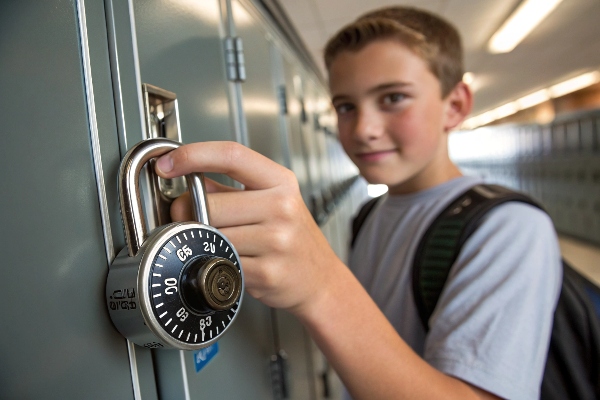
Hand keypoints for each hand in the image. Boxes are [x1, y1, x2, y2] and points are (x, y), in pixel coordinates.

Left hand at [155, 141, 341, 313]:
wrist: (320, 278)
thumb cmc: (294, 237)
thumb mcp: (272, 200)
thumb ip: (228, 188)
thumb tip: (185, 175)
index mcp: (281, 182)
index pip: (231, 155)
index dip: (193, 155)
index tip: (167, 163)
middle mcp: (282, 207)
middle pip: (211, 202)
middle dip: (190, 212)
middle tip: (191, 219)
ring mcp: (276, 240)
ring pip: (212, 234)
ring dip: (204, 241)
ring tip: (221, 243)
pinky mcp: (266, 271)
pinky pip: (221, 261)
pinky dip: (218, 262)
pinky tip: (235, 261)